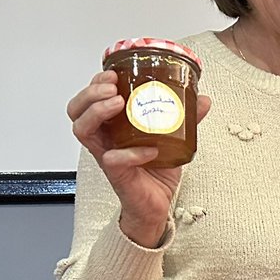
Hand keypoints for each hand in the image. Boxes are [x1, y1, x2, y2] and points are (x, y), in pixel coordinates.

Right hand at [67, 70, 211, 247]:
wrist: (158, 205)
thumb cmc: (157, 171)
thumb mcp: (172, 138)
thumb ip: (185, 118)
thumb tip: (203, 100)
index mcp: (112, 127)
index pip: (89, 100)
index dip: (95, 84)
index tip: (113, 74)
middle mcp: (104, 140)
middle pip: (77, 110)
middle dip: (91, 93)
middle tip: (112, 87)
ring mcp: (107, 156)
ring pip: (83, 130)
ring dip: (97, 112)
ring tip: (118, 103)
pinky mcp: (117, 175)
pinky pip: (114, 160)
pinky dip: (131, 152)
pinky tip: (149, 149)